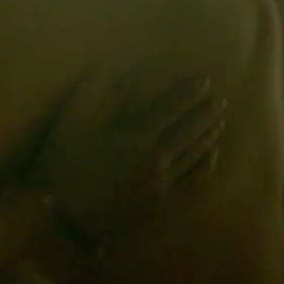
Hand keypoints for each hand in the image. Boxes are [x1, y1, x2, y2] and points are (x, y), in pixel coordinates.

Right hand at [33, 76, 227, 241]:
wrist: (64, 219)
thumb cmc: (63, 168)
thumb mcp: (70, 124)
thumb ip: (93, 91)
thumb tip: (111, 64)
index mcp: (135, 137)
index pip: (171, 107)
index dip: (189, 92)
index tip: (205, 81)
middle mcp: (156, 159)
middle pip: (190, 131)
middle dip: (206, 113)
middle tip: (220, 101)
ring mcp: (162, 184)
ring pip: (195, 156)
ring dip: (209, 137)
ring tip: (219, 123)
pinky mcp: (161, 205)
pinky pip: (192, 183)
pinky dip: (205, 167)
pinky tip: (211, 157)